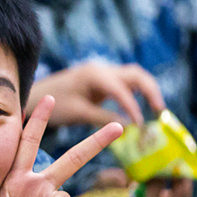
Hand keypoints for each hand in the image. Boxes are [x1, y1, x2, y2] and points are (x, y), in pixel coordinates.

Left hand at [28, 62, 165, 126]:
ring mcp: (103, 72)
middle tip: (161, 112)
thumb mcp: (78, 113)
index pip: (121, 89)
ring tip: (157, 111)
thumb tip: (130, 127)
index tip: (140, 126)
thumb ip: (104, 118)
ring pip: (134, 77)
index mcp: (93, 74)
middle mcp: (101, 69)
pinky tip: (143, 109)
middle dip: (151, 92)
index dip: (134, 107)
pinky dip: (137, 94)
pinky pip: (126, 83)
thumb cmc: (51, 104)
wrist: (35, 95)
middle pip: (136, 75)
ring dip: (148, 91)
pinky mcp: (102, 80)